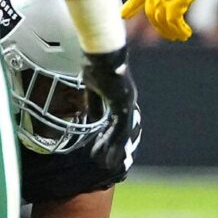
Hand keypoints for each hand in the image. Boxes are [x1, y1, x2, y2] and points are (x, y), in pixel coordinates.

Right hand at [80, 47, 141, 178]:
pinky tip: (108, 151)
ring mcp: (125, 103)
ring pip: (121, 132)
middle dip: (113, 147)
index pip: (114, 121)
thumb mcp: (91, 88)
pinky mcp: (122, 104)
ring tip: (108, 164)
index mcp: (118, 97)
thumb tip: (94, 118)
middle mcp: (125, 101)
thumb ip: (93, 103)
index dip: (108, 135)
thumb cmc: (95, 65)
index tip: (102, 147)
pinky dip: (112, 140)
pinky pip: (118, 127)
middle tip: (108, 162)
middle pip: (121, 130)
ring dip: (113, 149)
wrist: (101, 54)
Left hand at [122, 0, 217, 40]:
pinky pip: (174, 21)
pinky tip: (186, 34)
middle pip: (151, 11)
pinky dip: (179, 30)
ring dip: (170, 31)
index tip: (123, 15)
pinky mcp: (177, 1)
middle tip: (168, 34)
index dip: (131, 6)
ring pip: (161, 20)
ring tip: (179, 37)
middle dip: (158, 25)